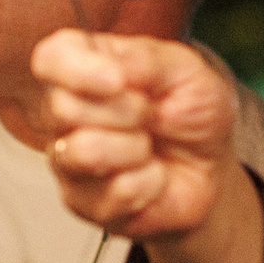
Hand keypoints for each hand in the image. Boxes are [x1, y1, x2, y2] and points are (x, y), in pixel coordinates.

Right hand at [34, 29, 243, 239]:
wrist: (212, 163)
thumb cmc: (191, 109)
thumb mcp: (183, 69)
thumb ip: (142, 60)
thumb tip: (110, 68)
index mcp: (85, 69)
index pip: (51, 58)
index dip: (77, 69)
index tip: (117, 80)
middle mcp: (64, 115)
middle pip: (63, 108)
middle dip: (128, 111)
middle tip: (151, 114)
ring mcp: (68, 162)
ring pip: (84, 152)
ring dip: (136, 149)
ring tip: (149, 147)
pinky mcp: (83, 204)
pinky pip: (114, 192)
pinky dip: (150, 183)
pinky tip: (152, 176)